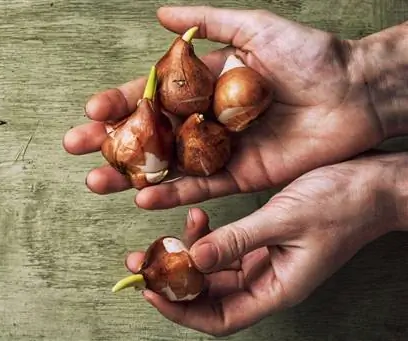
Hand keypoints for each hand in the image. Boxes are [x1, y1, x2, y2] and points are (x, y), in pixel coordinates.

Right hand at [63, 6, 385, 209]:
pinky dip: (172, 193)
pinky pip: (201, 187)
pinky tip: (143, 197)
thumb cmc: (309, 56)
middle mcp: (207, 119)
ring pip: (168, 165)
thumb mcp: (254, 29)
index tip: (91, 110)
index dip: (122, 102)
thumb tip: (161, 13)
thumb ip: (207, 23)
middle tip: (76, 149)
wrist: (354, 93)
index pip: (153, 95)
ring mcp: (221, 150)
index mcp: (205, 85)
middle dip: (113, 142)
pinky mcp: (241, 175)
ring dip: (131, 174)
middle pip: (151, 134)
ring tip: (96, 181)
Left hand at [124, 152, 406, 336]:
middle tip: (143, 261)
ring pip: (213, 270)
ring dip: (186, 256)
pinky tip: (196, 216)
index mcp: (277, 288)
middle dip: (174, 281)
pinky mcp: (263, 239)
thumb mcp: (286, 221)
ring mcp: (265, 260)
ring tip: (164, 237)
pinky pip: (225, 246)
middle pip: (210, 296)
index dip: (182, 309)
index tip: (151, 290)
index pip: (220, 317)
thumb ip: (238, 241)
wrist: (374, 182)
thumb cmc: (343, 203)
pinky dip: (206, 235)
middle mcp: (268, 280)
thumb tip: (193, 260)